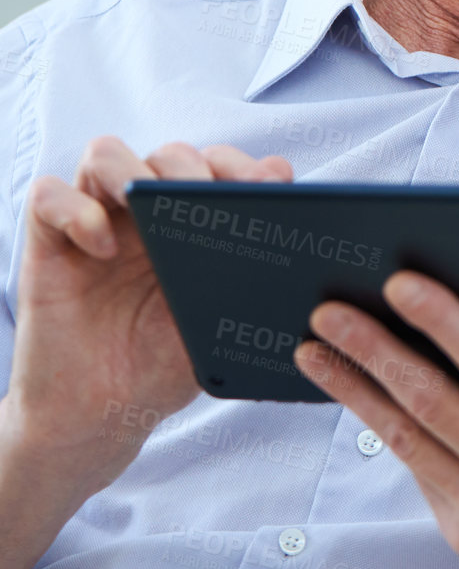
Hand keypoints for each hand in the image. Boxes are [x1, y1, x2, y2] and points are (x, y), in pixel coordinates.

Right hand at [4, 137, 292, 472]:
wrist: (99, 415)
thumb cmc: (164, 363)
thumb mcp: (218, 322)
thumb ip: (251, 281)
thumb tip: (302, 251)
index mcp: (196, 221)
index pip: (222, 164)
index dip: (246, 167)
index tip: (268, 188)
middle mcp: (147, 212)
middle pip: (170, 153)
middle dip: (196, 167)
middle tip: (211, 200)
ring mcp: (97, 220)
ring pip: (107, 155)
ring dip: (133, 168)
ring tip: (152, 202)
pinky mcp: (47, 242)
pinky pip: (49, 196)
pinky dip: (75, 209)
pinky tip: (102, 246)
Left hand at [296, 277, 458, 568]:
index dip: (444, 321)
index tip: (401, 282)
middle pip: (434, 399)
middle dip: (375, 351)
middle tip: (330, 310)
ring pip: (410, 436)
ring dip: (356, 389)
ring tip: (315, 347)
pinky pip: (417, 468)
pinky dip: (380, 426)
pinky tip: (354, 391)